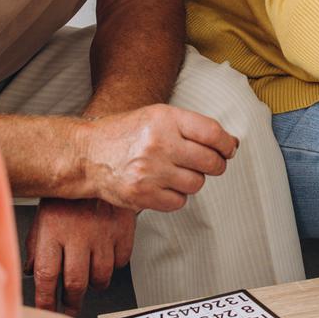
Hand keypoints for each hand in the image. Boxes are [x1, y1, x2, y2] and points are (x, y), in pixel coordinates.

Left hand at [27, 198, 136, 313]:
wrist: (96, 164)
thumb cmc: (67, 194)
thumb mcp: (42, 217)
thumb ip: (35, 246)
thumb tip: (30, 272)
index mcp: (52, 233)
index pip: (46, 278)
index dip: (46, 300)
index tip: (48, 309)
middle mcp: (78, 236)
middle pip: (75, 284)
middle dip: (72, 301)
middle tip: (70, 305)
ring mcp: (103, 235)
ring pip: (101, 277)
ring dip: (94, 285)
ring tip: (89, 282)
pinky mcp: (123, 231)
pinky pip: (121, 261)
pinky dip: (114, 265)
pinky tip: (106, 257)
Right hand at [82, 105, 237, 210]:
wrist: (88, 154)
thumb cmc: (125, 134)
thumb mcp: (157, 116)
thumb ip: (192, 127)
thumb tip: (230, 144)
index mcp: (165, 119)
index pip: (213, 133)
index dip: (227, 144)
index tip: (229, 149)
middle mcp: (159, 144)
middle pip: (210, 162)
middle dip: (215, 164)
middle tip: (207, 163)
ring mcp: (150, 172)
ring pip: (197, 184)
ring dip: (192, 180)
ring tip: (176, 172)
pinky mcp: (143, 195)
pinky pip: (179, 201)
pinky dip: (176, 196)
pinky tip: (164, 185)